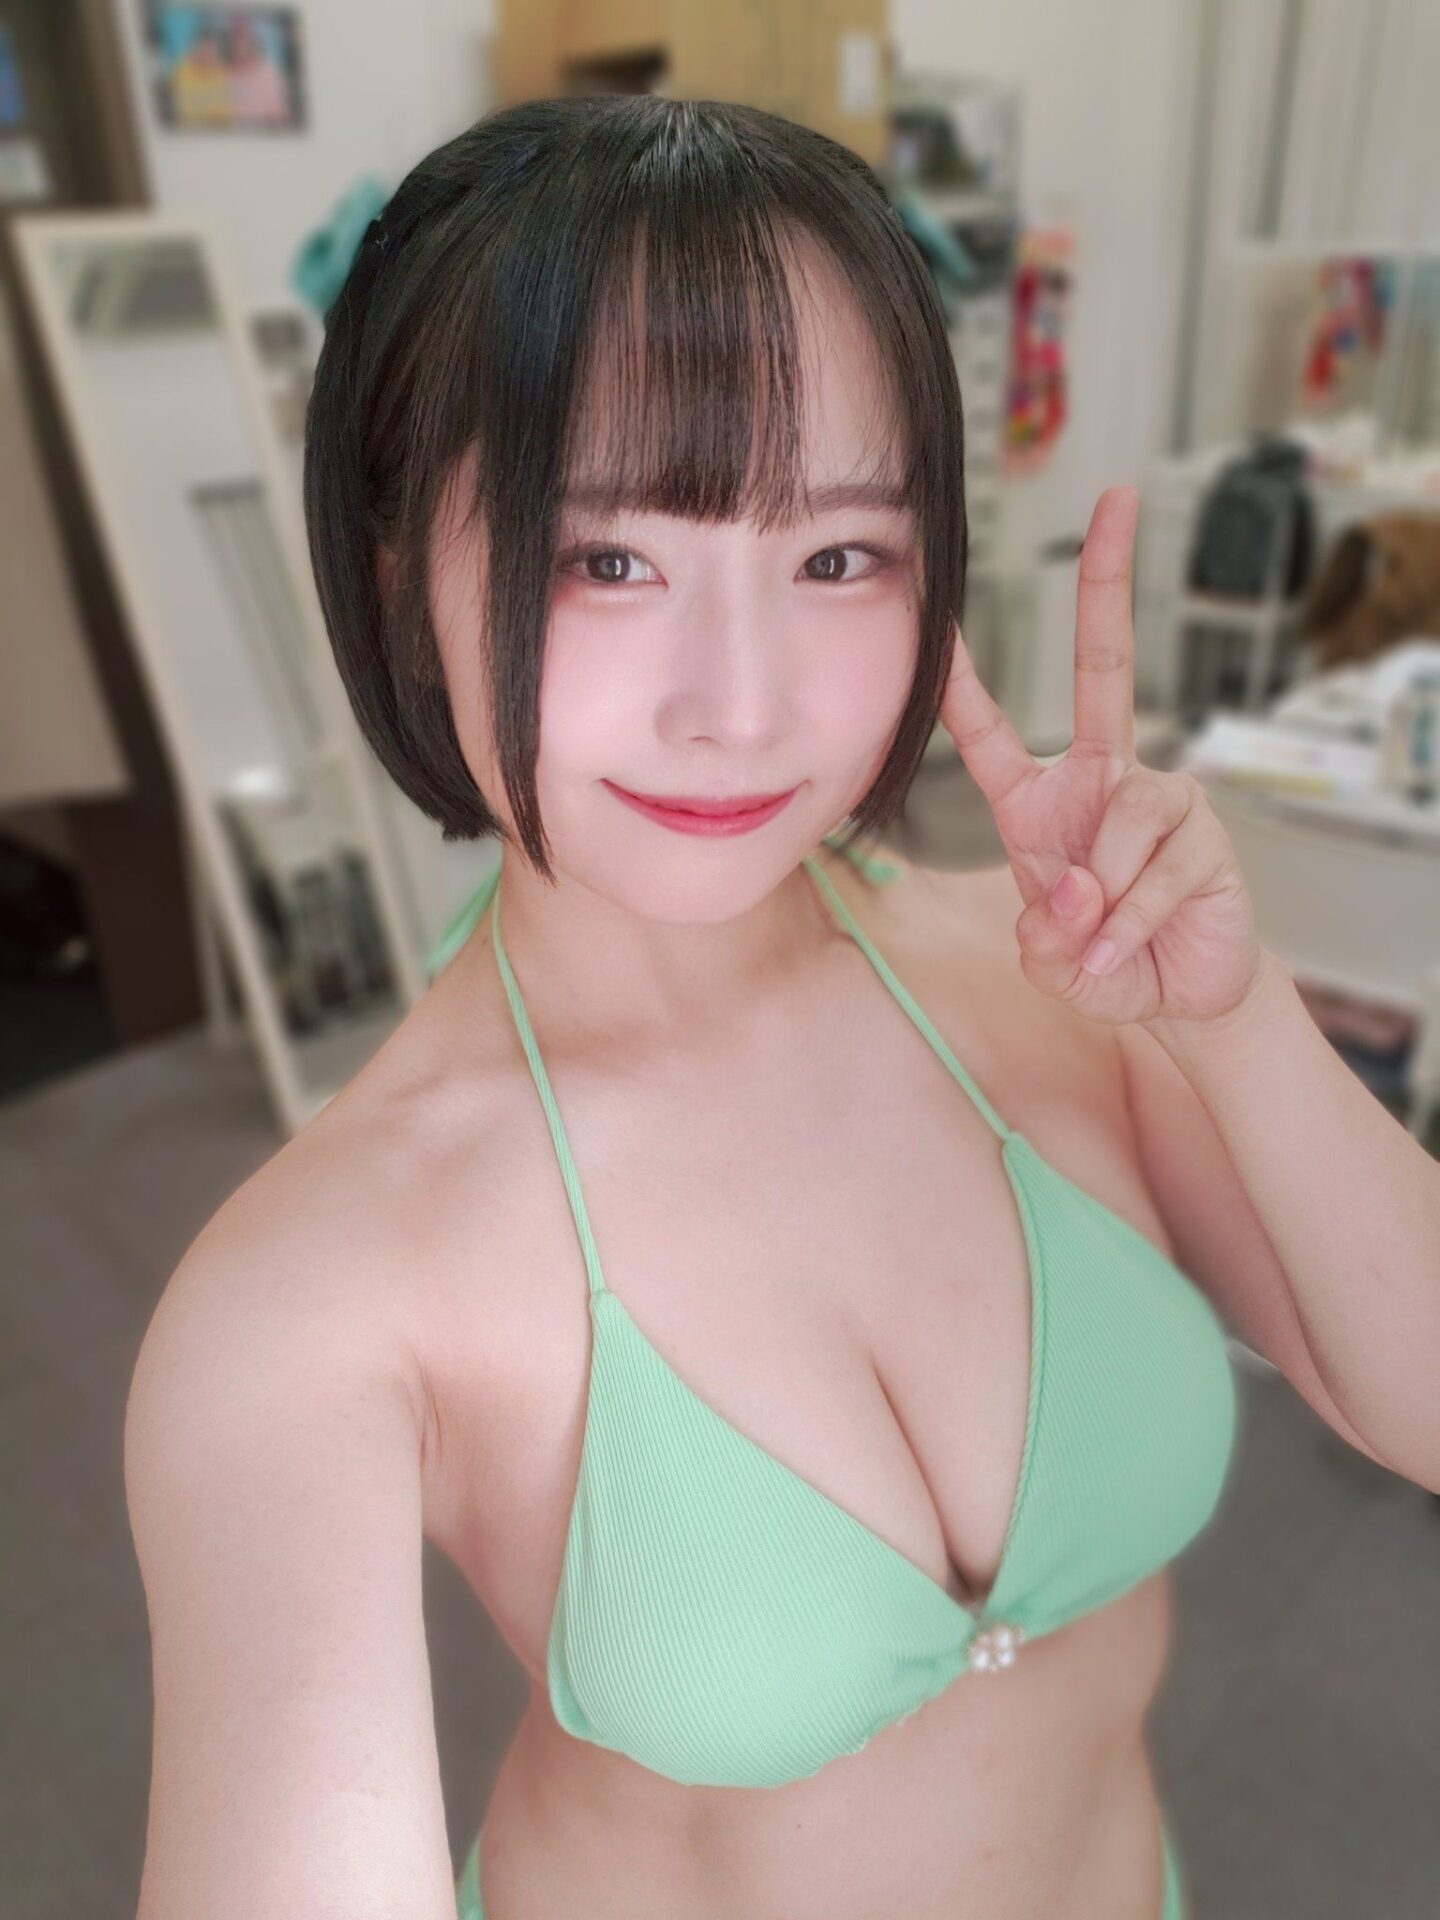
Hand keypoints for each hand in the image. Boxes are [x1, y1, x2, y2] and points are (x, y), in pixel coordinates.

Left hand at [938, 485, 1262, 1027]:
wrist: (1181, 996)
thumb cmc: (1107, 961)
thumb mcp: (1050, 957)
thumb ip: (1044, 933)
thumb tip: (1075, 891)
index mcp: (1042, 801)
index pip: (989, 734)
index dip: (960, 682)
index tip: (938, 616)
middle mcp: (1104, 779)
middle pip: (1106, 666)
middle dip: (1108, 582)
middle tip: (1118, 500)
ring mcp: (1161, 798)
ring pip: (1121, 821)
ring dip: (1101, 898)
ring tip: (1098, 943)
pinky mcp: (1205, 833)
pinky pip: (1155, 871)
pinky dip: (1129, 925)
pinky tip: (1120, 953)